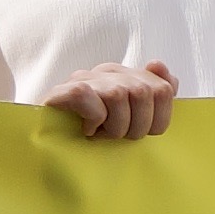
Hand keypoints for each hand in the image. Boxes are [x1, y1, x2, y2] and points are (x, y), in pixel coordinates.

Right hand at [36, 58, 180, 141]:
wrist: (47, 142)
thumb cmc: (93, 132)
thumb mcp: (130, 117)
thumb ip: (154, 95)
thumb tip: (167, 76)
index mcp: (127, 75)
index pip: (163, 89)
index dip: (159, 119)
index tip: (140, 132)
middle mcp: (107, 71)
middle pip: (144, 93)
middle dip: (136, 126)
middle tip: (118, 137)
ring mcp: (84, 79)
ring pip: (118, 96)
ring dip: (113, 127)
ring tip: (100, 135)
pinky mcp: (63, 90)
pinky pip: (89, 98)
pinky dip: (93, 120)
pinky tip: (86, 130)